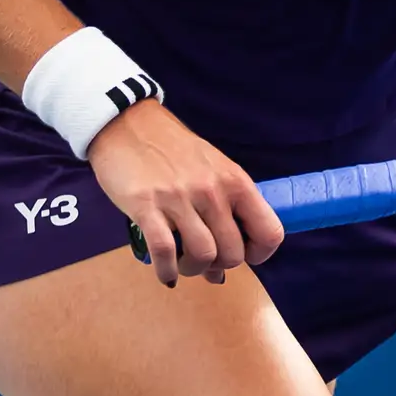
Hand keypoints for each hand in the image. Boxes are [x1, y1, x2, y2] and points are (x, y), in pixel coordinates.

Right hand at [89, 100, 282, 285]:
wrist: (126, 122)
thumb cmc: (171, 149)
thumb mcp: (211, 169)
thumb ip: (223, 212)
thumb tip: (220, 271)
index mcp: (235, 180)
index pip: (269, 231)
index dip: (259, 254)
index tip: (244, 257)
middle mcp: (212, 190)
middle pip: (233, 253)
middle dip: (219, 266)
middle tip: (204, 260)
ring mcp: (179, 198)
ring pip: (203, 256)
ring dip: (193, 269)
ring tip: (183, 263)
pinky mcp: (146, 205)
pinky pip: (164, 252)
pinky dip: (167, 271)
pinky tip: (166, 273)